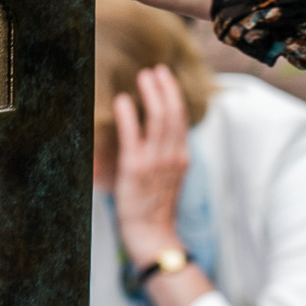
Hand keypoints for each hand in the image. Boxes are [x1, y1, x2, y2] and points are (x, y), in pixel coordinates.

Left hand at [113, 65, 189, 264]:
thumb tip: (158, 136)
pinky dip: (129, 115)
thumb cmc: (156, 209)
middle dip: (164, 88)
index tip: (164, 78)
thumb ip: (167, 155)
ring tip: (143, 76)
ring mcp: (155, 161)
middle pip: (173, 113)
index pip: (181, 119)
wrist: (153, 236)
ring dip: (151, 94)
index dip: (173, 95)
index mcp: (182, 157)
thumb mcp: (169, 178)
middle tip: (155, 70)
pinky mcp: (136, 169)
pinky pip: (133, 136)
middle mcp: (173, 156)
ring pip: (159, 119)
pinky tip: (124, 99)